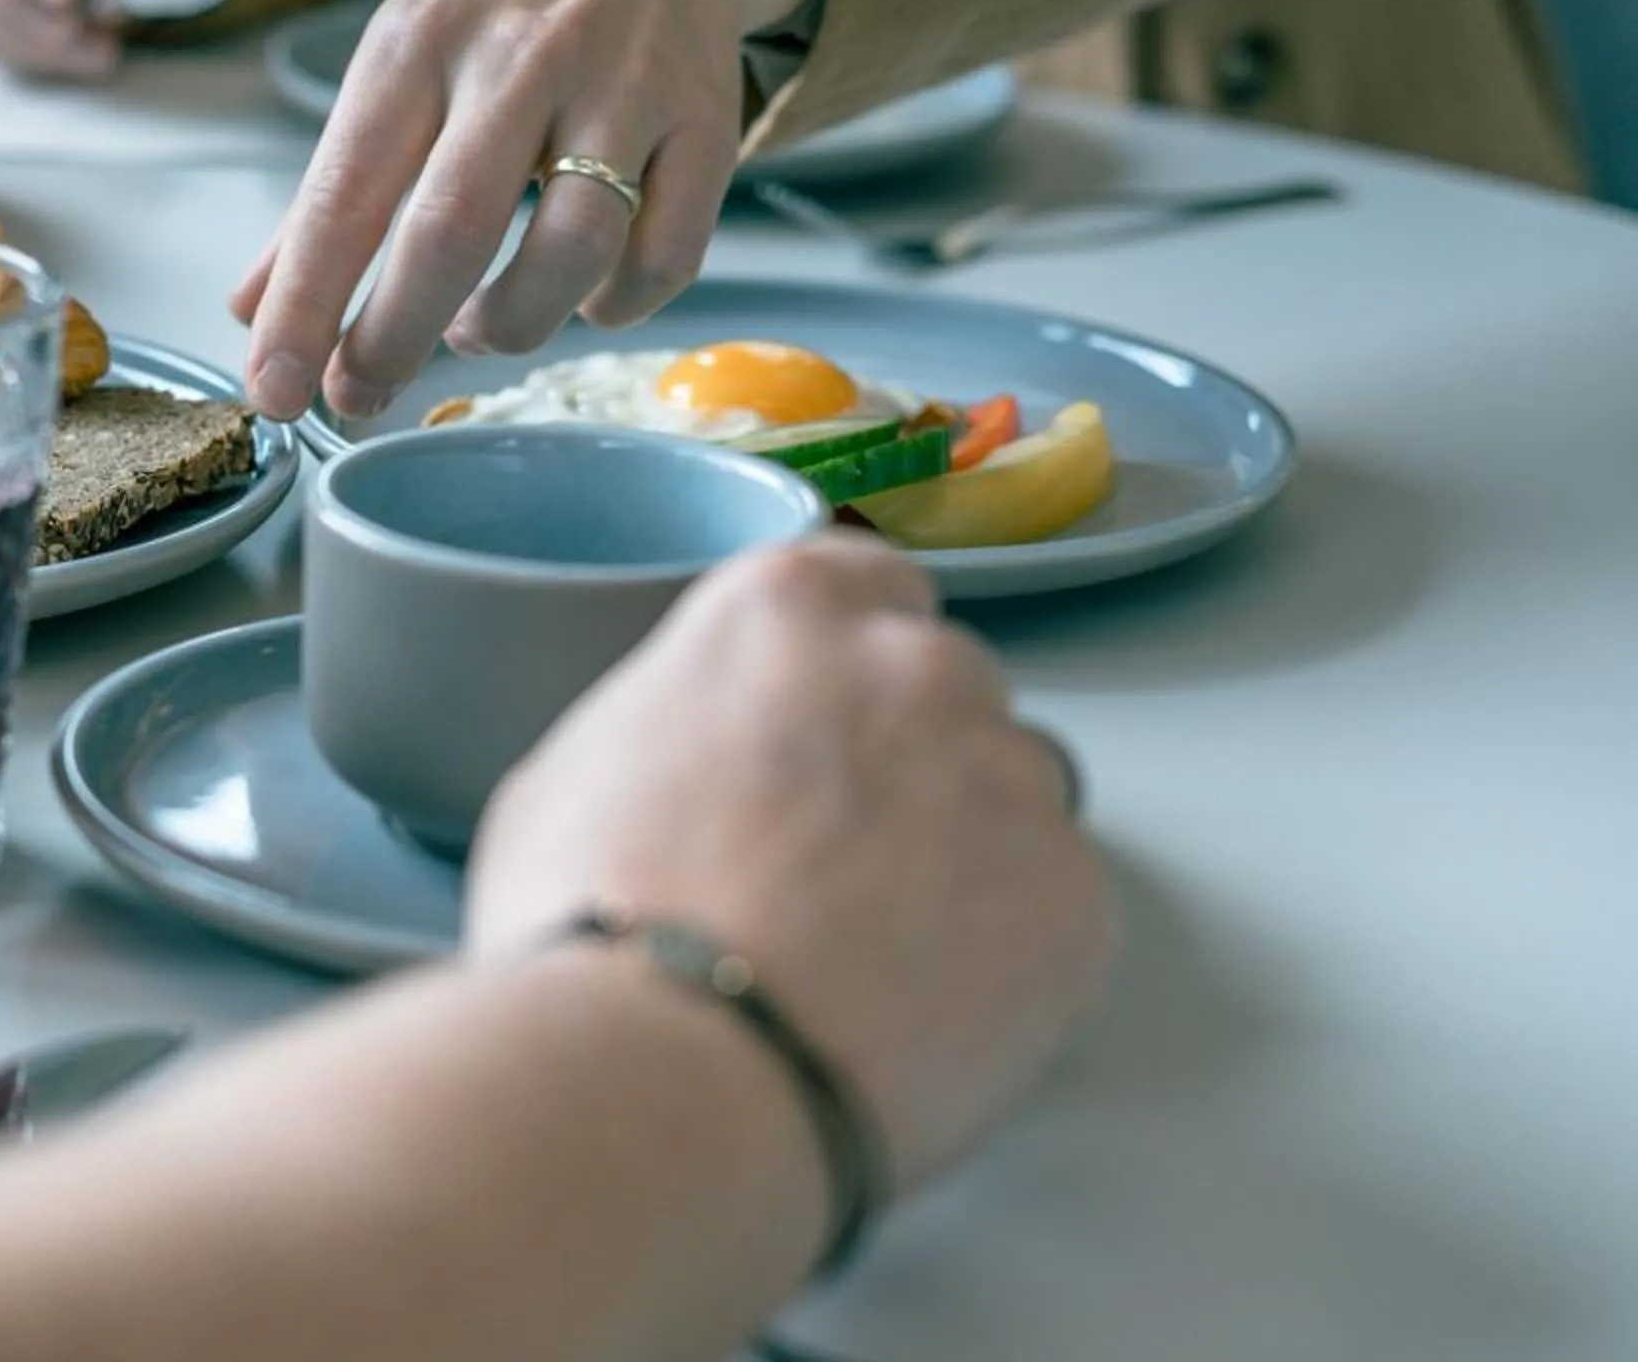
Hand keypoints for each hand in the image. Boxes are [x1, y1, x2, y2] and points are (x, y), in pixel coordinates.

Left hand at [232, 0, 816, 419]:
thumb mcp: (405, 50)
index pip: (343, 191)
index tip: (270, 390)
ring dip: (510, 326)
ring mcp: (623, 90)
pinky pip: (666, 255)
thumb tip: (252, 305)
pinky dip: (615, 304)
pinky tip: (582, 295)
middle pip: (449, 231)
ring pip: (569, 253)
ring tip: (477, 331)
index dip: (302, 304)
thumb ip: (335, 182)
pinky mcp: (708, 124)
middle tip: (357, 398)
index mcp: (420, 39)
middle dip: (391, 339)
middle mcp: (521, 57)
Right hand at [465, 535, 1114, 1188]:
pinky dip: (1007, 955)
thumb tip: (696, 770)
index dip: (841, 663)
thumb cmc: (588, 924)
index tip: (822, 723)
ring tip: (873, 951)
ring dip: (965, 850)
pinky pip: (1055, 908)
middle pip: (943, 685)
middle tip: (831, 860)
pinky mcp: (1073, 894)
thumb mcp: (571, 769)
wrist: (663, 1066)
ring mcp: (1006, 773)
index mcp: (784, 606)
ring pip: (1015, 793)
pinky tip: (916, 1009)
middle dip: (907, 756)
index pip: (860, 579)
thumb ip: (676, 727)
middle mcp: (912, 663)